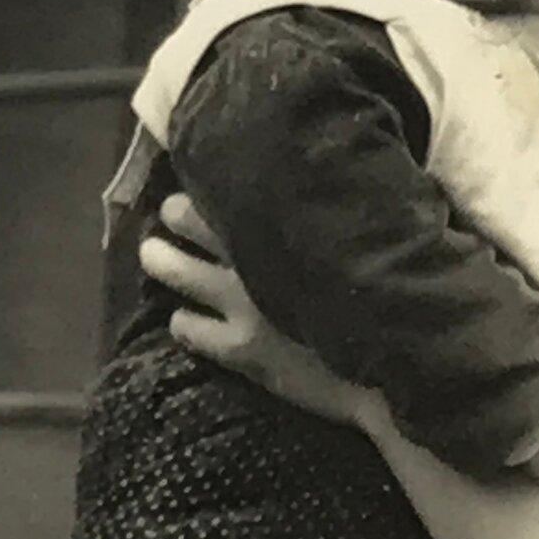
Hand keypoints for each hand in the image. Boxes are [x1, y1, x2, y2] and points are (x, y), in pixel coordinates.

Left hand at [142, 195, 388, 432]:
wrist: (386, 370)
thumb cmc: (386, 295)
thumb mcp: (373, 241)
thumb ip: (347, 211)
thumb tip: (362, 175)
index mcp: (286, 229)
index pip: (232, 190)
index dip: (210, 179)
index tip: (203, 168)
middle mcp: (255, 262)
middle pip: (196, 225)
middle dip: (176, 214)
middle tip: (169, 209)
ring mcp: (242, 307)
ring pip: (181, 276)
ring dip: (163, 261)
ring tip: (152, 252)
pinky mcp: (240, 350)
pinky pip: (192, 330)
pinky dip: (183, 321)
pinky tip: (182, 318)